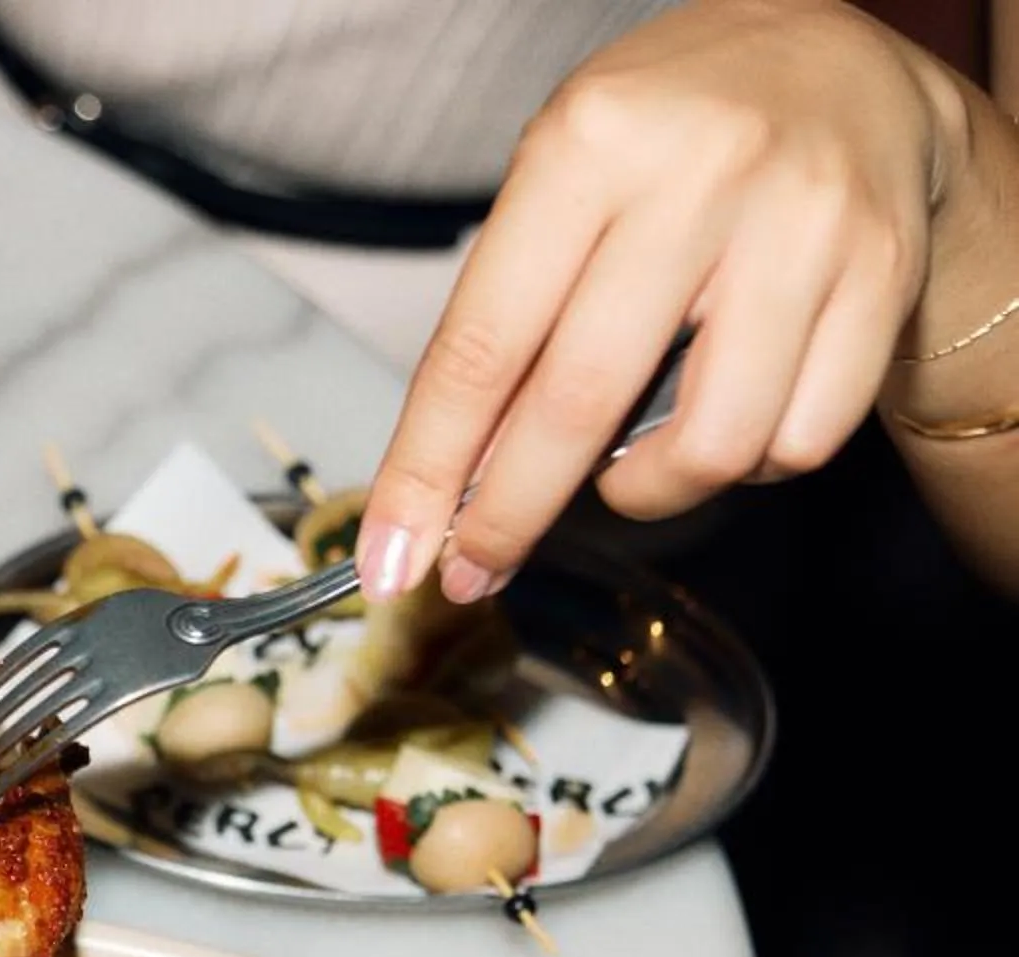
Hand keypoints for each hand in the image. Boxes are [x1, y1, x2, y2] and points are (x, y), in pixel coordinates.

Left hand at [357, 0, 977, 603]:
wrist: (841, 69)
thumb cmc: (673, 130)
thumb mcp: (562, 174)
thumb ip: (511, 308)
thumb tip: (457, 470)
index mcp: (590, 145)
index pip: (482, 345)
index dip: (428, 468)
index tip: (391, 554)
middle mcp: (701, 180)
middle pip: (580, 406)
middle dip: (509, 515)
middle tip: (475, 569)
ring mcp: (803, 229)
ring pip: (709, 446)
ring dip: (644, 493)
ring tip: (622, 469)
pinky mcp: (882, 276)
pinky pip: (800, 440)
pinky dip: (748, 465)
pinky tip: (721, 424)